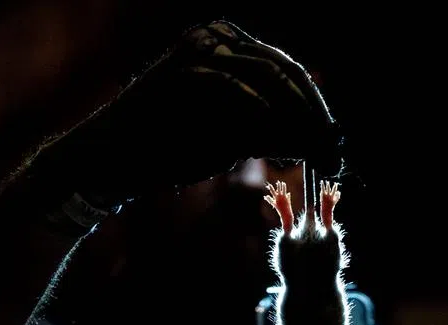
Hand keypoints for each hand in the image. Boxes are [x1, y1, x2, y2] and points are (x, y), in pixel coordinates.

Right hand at [36, 20, 340, 218]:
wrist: (112, 160)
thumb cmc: (169, 151)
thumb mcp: (231, 142)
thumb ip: (271, 135)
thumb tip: (321, 141)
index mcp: (229, 51)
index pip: (289, 73)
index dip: (317, 109)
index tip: (336, 146)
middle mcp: (215, 41)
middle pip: (284, 70)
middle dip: (314, 113)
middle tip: (332, 150)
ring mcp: (194, 52)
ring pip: (264, 73)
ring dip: (296, 114)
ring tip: (314, 147)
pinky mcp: (176, 71)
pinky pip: (228, 84)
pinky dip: (257, 110)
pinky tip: (277, 136)